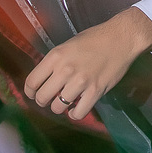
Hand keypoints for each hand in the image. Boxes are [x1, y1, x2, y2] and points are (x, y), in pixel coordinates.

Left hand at [24, 7, 151, 119]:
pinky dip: (75, 114)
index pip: (32, 82)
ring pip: (58, 107)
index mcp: (56, 56)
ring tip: (65, 102)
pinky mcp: (95, 91)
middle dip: (43, 100)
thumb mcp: (68, 45)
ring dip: (59, 107)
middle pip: (42, 98)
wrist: (121, 38)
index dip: (30, 91)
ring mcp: (80, 82)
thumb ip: (55, 62)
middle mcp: (65, 70)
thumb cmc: (94, 38)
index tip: (33, 93)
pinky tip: (76, 108)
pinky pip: (78, 113)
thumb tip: (45, 80)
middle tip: (50, 98)